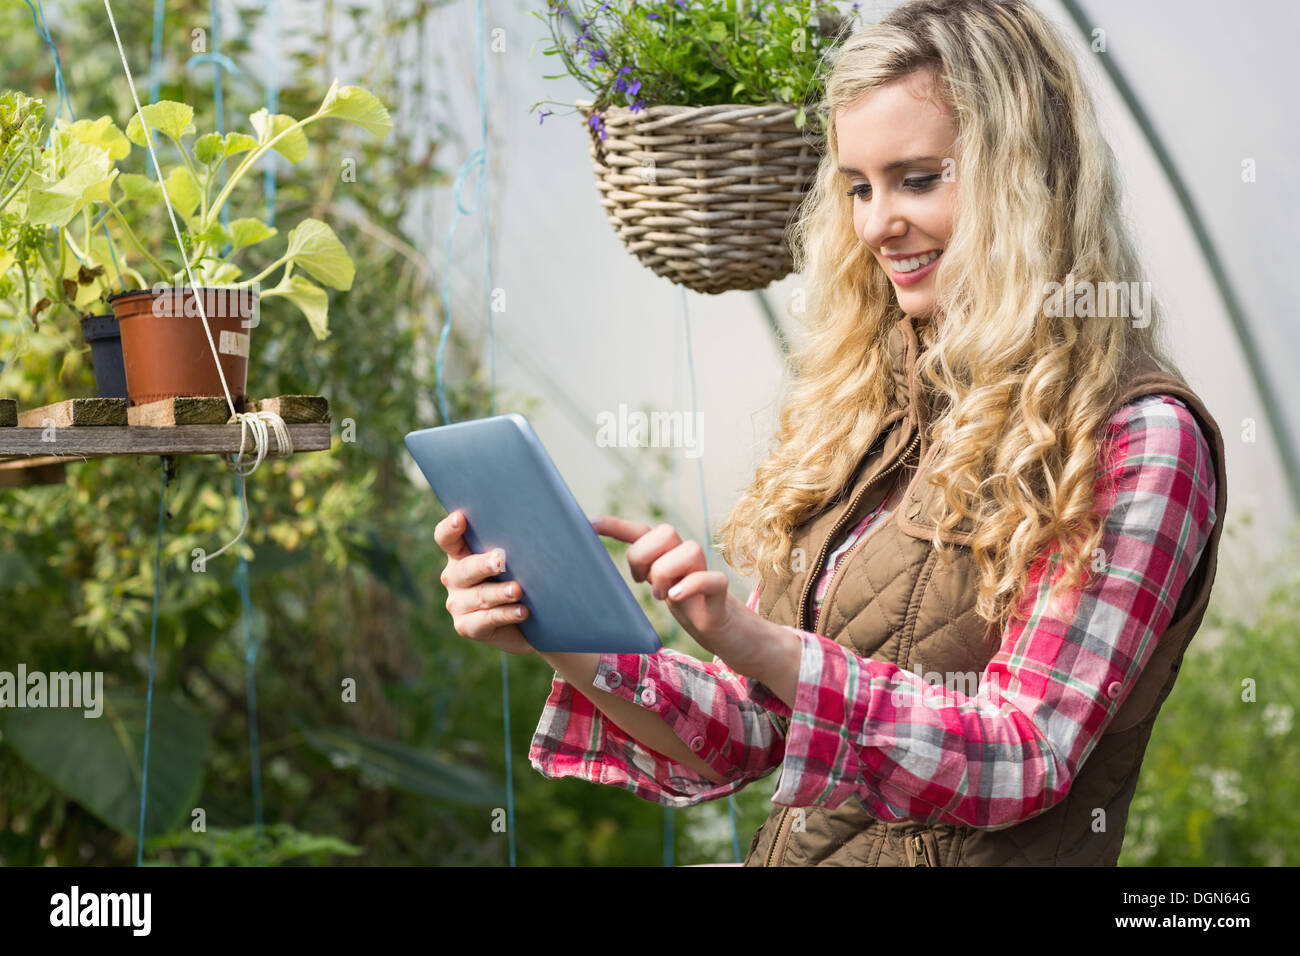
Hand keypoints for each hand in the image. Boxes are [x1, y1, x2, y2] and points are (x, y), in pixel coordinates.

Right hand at [434, 509, 533, 654]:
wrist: (529, 621)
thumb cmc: (523, 577)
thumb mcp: (519, 558)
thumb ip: (521, 542)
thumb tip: (551, 524)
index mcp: (461, 554)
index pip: (447, 539)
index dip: (450, 528)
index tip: (461, 517)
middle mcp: (455, 577)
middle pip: (464, 569)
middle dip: (483, 564)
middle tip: (501, 560)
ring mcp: (458, 603)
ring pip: (479, 595)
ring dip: (500, 592)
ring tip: (518, 590)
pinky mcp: (466, 626)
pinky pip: (485, 620)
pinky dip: (505, 615)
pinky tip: (522, 611)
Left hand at [592, 515, 783, 679]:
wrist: (740, 640)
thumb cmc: (698, 614)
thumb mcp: (667, 593)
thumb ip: (648, 578)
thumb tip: (605, 581)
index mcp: (671, 558)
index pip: (643, 531)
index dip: (615, 525)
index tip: (588, 523)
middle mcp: (688, 561)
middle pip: (664, 531)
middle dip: (643, 555)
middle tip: (643, 583)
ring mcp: (706, 576)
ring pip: (688, 549)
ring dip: (667, 574)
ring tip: (666, 598)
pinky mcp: (723, 599)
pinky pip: (711, 579)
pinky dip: (691, 585)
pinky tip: (677, 599)